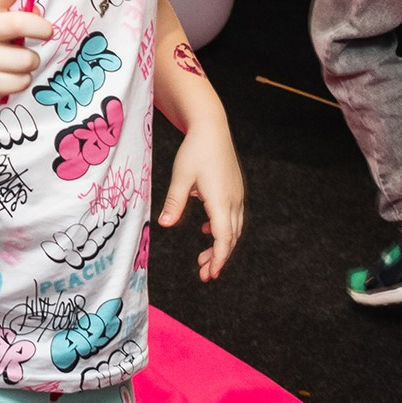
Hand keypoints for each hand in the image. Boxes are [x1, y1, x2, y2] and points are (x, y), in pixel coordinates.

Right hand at [0, 0, 52, 110]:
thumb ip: (18, 15)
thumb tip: (38, 12)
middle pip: (20, 24)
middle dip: (42, 29)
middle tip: (47, 33)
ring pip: (27, 59)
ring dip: (31, 62)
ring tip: (16, 63)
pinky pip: (23, 81)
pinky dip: (23, 81)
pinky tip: (8, 78)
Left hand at [160, 121, 244, 280]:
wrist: (212, 127)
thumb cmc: (195, 150)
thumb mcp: (181, 177)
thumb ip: (174, 202)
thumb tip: (164, 224)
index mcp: (220, 200)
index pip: (224, 238)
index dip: (219, 259)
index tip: (210, 274)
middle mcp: (233, 200)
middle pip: (230, 238)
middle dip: (218, 258)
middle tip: (204, 274)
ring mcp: (236, 195)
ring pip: (233, 228)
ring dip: (221, 245)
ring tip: (204, 258)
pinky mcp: (235, 189)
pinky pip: (232, 216)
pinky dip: (222, 229)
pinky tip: (207, 231)